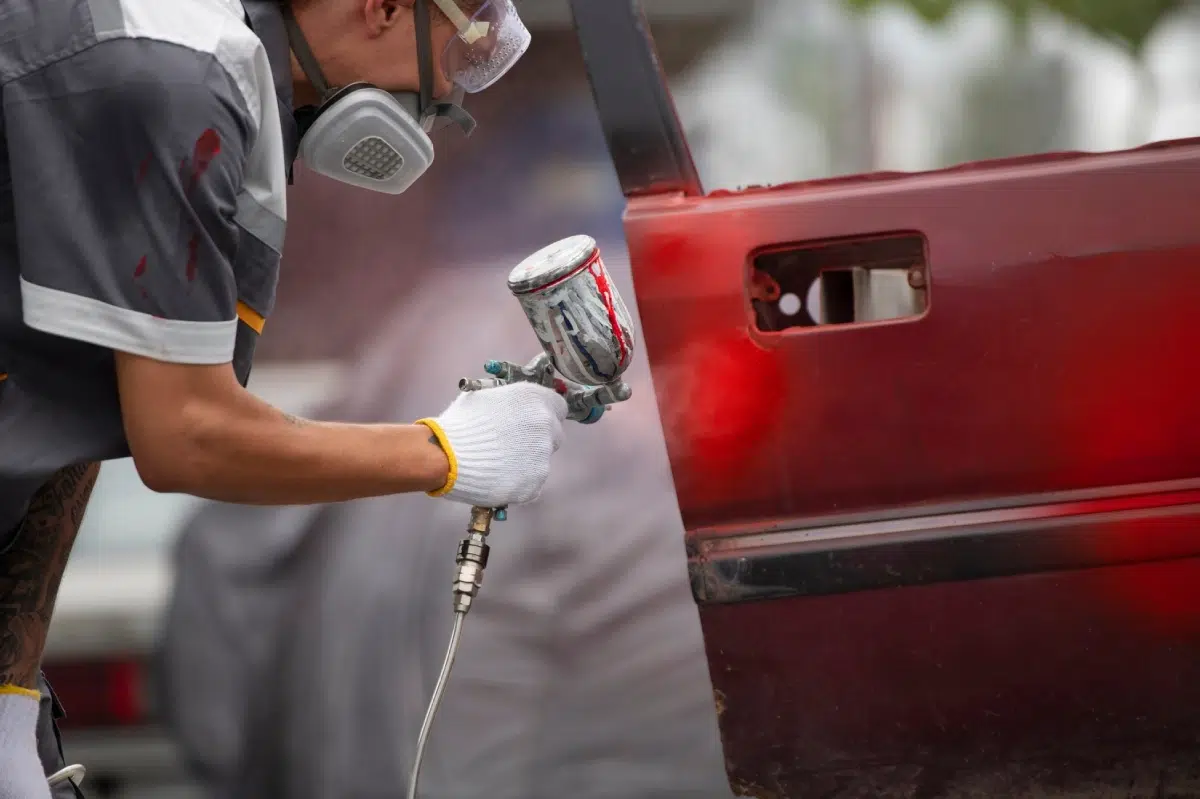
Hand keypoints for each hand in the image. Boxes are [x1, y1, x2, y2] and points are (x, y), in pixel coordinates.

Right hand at [416, 382, 568, 507]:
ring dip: (527, 461)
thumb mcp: (486, 397)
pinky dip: (519, 482)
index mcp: (535, 400)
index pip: (559, 406)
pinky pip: (532, 482)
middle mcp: (545, 426)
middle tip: (512, 444)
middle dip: (537, 439)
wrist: (447, 456)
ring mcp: (543, 457)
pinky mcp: (535, 484)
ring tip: (499, 463)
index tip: (532, 421)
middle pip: (554, 434)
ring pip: (542, 460)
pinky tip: (499, 477)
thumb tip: (512, 408)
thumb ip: (509, 402)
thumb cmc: (462, 422)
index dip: (545, 413)